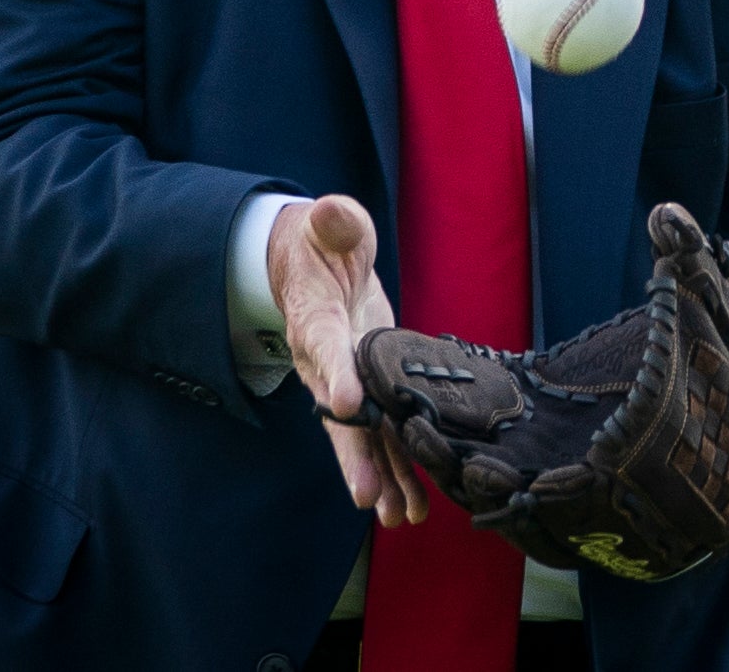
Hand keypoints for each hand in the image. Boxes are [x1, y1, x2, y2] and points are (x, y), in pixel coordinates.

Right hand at [266, 195, 428, 526]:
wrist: (314, 264)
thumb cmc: (324, 240)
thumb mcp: (330, 222)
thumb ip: (334, 220)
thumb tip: (333, 210)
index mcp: (316, 317)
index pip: (324, 346)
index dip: (337, 374)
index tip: (348, 404)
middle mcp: (326, 360)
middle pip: (339, 414)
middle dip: (355, 455)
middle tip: (369, 496)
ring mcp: (348, 380)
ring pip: (363, 436)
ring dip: (382, 476)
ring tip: (401, 517)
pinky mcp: (370, 389)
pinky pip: (382, 434)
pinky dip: (396, 468)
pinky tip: (414, 504)